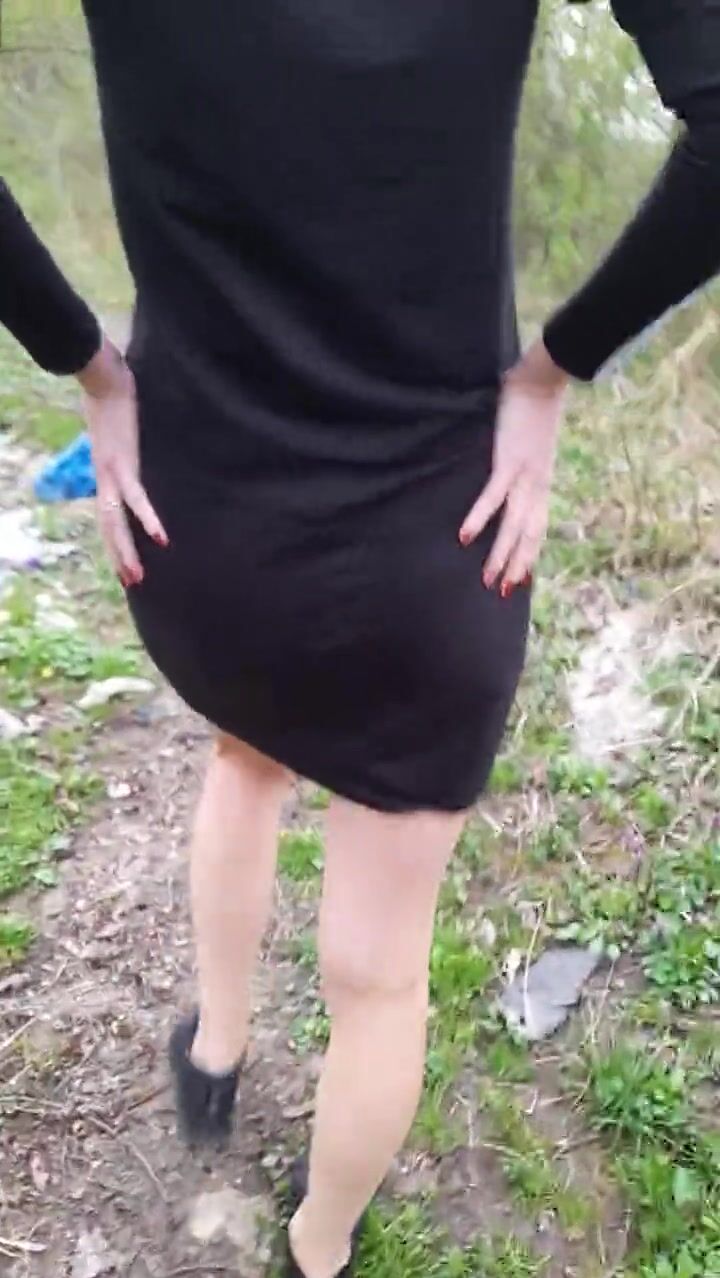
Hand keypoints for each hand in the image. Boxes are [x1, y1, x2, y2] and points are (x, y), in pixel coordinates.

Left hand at [79, 337, 167, 586]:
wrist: (103, 376)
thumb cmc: (112, 394)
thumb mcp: (117, 427)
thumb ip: (124, 440)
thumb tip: (136, 441)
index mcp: (104, 471)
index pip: (107, 514)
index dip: (114, 540)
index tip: (123, 563)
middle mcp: (104, 476)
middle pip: (108, 526)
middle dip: (119, 556)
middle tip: (131, 583)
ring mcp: (111, 472)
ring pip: (115, 521)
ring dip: (126, 551)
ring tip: (136, 576)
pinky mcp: (123, 462)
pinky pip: (136, 498)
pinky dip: (147, 519)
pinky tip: (160, 538)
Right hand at [459, 339, 568, 594]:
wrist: (542, 379)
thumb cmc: (533, 406)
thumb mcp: (530, 443)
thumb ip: (521, 460)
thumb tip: (508, 468)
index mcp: (541, 481)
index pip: (537, 526)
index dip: (529, 554)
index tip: (521, 579)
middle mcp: (536, 483)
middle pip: (528, 534)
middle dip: (516, 564)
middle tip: (503, 592)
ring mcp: (524, 474)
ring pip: (514, 524)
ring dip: (501, 554)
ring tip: (488, 578)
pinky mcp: (509, 460)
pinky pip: (493, 497)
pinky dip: (480, 518)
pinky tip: (465, 537)